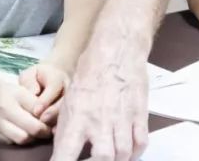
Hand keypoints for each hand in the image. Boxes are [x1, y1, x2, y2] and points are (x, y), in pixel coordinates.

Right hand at [0, 75, 52, 144]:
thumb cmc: (4, 91)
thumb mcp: (20, 89)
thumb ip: (34, 101)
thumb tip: (47, 116)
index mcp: (16, 94)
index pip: (39, 110)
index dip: (49, 117)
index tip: (52, 120)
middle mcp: (5, 108)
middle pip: (33, 127)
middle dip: (44, 131)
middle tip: (47, 130)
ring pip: (22, 138)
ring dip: (31, 137)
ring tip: (34, 132)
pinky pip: (9, 141)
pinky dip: (16, 139)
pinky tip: (19, 133)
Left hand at [18, 62, 68, 126]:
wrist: (52, 79)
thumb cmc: (36, 79)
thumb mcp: (29, 76)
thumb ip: (29, 82)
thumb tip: (33, 93)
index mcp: (57, 77)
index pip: (54, 87)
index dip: (45, 100)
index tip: (35, 111)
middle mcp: (69, 88)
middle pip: (65, 99)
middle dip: (54, 111)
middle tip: (42, 120)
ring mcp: (73, 98)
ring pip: (69, 109)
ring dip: (58, 120)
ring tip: (48, 130)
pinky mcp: (73, 109)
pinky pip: (70, 118)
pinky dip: (62, 125)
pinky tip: (53, 132)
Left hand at [50, 38, 148, 160]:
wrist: (116, 49)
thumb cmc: (90, 71)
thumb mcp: (69, 98)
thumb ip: (63, 124)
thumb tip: (58, 144)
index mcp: (77, 118)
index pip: (66, 155)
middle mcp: (100, 121)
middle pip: (103, 159)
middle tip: (93, 160)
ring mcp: (122, 118)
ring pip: (124, 154)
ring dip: (118, 159)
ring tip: (111, 157)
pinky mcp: (140, 113)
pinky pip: (141, 142)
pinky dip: (135, 151)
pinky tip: (128, 150)